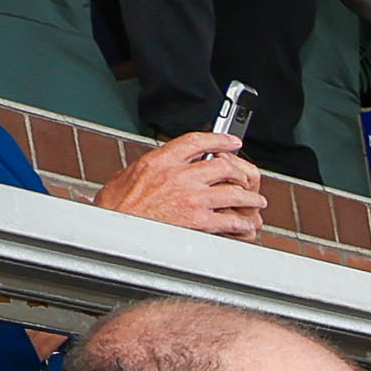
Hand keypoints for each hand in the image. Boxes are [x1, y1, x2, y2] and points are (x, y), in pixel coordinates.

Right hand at [94, 129, 265, 240]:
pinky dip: (242, 223)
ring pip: (233, 192)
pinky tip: (245, 225)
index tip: (232, 141)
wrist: (115, 231)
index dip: (219, 139)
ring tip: (255, 200)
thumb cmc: (117, 208)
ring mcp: (192, 198)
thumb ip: (150, 169)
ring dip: (249, 197)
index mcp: (160, 161)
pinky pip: (230, 220)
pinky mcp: (199, 221)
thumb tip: (160, 166)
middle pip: (223, 166)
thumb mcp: (128, 177)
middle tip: (246, 177)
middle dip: (239, 171)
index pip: (196, 142)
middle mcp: (179, 176)